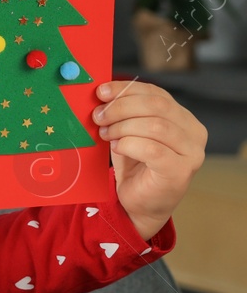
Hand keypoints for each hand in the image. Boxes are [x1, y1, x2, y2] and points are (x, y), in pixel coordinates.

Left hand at [96, 79, 206, 240]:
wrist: (140, 204)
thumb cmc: (134, 165)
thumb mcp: (128, 132)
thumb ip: (123, 112)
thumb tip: (103, 92)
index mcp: (183, 118)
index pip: (156, 93)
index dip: (126, 88)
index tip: (101, 91)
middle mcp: (194, 133)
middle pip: (156, 105)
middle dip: (121, 107)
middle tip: (99, 116)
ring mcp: (191, 153)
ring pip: (155, 126)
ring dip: (122, 127)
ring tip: (106, 134)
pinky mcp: (181, 171)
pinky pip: (152, 149)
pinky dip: (129, 144)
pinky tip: (117, 148)